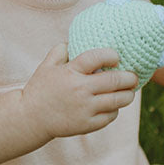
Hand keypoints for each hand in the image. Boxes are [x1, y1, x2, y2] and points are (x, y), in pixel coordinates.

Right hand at [21, 44, 138, 139]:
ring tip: (129, 91)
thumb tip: (76, 40)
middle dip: (130, 77)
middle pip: (115, 80)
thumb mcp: (46, 66)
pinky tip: (113, 106)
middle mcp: (80, 89)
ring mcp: (85, 109)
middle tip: (133, 76)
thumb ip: (61, 50)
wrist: (30, 119)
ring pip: (118, 100)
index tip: (117, 57)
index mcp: (70, 72)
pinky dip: (115, 110)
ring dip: (128, 95)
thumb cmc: (40, 89)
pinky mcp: (87, 125)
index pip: (97, 57)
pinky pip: (110, 116)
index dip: (111, 55)